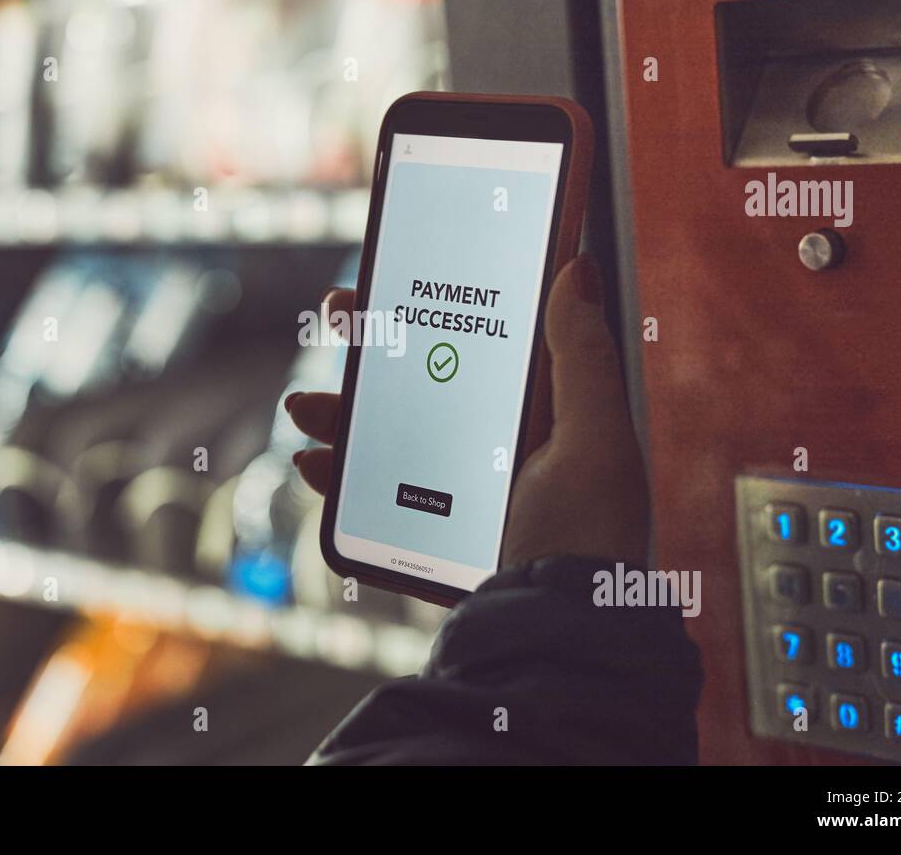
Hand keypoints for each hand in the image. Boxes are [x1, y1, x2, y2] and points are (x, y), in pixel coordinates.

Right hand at [287, 256, 648, 567]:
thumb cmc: (590, 537)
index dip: (434, 302)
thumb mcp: (596, 438)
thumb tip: (578, 267)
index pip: (478, 341)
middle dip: (372, 346)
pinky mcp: (425, 533)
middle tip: (336, 315)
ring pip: (385, 434)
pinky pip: (369, 493)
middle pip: (420, 379)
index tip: (396, 274)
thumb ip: (583, 355)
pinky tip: (313, 465)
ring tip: (304, 406)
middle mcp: (494, 448)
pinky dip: (334, 474)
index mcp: (538, 415)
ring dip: (338, 410)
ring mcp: (456, 493)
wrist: (558, 633)